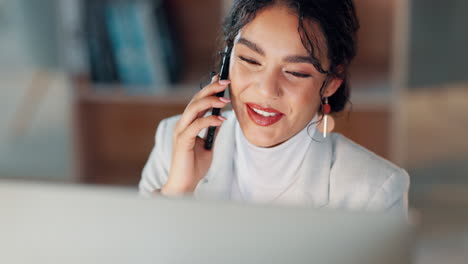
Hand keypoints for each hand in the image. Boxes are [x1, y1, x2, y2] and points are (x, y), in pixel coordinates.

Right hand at [161, 75, 229, 194]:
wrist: (184, 184)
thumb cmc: (194, 166)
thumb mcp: (207, 145)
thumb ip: (211, 131)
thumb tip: (221, 118)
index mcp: (188, 124)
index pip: (198, 101)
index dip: (209, 89)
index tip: (221, 79)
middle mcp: (183, 124)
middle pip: (196, 100)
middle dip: (211, 89)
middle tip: (225, 82)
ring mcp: (181, 132)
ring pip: (194, 109)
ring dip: (210, 101)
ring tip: (225, 99)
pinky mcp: (183, 141)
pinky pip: (196, 125)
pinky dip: (209, 120)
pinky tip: (221, 119)